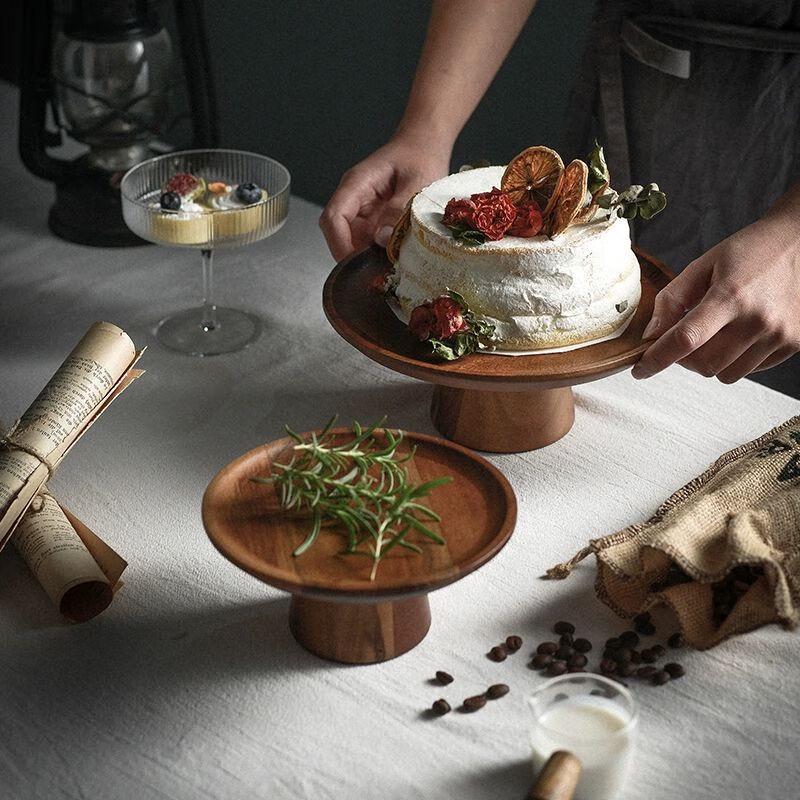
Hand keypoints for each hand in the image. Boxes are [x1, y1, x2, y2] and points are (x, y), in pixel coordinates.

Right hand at [319, 135, 450, 261]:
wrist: (424, 146)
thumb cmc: (420, 156)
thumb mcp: (417, 181)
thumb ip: (399, 209)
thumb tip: (382, 239)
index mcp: (357, 184)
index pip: (333, 217)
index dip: (339, 243)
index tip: (355, 264)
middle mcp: (354, 199)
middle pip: (338, 234)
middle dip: (354, 255)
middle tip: (378, 272)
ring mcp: (362, 211)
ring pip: (352, 241)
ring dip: (367, 256)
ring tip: (389, 266)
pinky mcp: (373, 220)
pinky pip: (368, 241)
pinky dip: (378, 253)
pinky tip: (394, 258)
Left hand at [632, 217, 799, 382]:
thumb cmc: (748, 252)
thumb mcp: (702, 265)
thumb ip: (672, 300)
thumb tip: (651, 336)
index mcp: (731, 295)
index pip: (686, 339)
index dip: (657, 359)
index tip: (639, 370)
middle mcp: (758, 319)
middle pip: (703, 364)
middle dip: (683, 359)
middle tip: (683, 338)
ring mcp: (780, 335)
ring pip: (725, 374)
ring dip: (709, 361)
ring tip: (715, 333)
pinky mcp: (794, 343)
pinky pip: (750, 370)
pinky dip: (735, 360)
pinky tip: (738, 334)